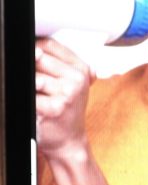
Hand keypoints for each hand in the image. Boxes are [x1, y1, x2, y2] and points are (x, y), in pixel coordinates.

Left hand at [34, 37, 94, 159]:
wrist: (68, 140)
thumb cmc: (65, 111)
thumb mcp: (69, 84)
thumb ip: (56, 63)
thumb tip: (33, 48)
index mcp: (82, 69)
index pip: (50, 44)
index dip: (34, 47)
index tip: (31, 59)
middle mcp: (78, 79)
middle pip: (38, 56)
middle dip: (29, 68)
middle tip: (35, 85)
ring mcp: (68, 93)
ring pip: (33, 75)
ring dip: (28, 85)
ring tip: (36, 96)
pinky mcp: (54, 107)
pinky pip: (28, 94)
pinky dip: (27, 99)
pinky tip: (34, 106)